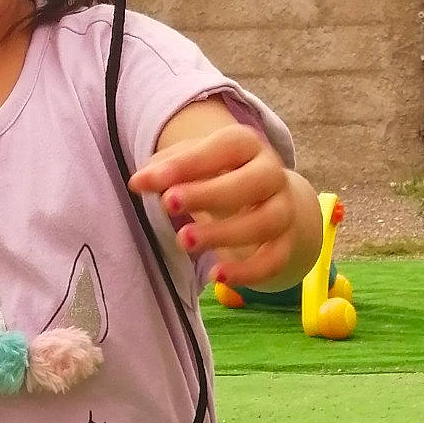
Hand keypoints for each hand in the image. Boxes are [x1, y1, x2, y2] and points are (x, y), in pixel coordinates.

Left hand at [128, 121, 307, 288]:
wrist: (264, 197)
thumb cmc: (219, 174)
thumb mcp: (193, 163)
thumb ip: (165, 170)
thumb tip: (138, 183)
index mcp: (248, 145)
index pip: (224, 147)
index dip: (187, 164)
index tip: (149, 181)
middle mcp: (272, 174)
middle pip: (251, 182)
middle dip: (209, 194)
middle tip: (168, 204)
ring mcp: (283, 209)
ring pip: (265, 222)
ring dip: (224, 234)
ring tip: (184, 241)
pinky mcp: (285, 243)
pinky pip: (275, 260)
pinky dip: (249, 272)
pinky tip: (217, 276)